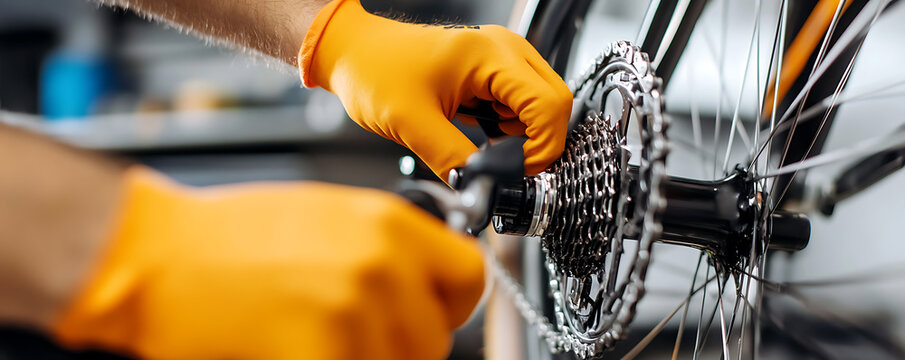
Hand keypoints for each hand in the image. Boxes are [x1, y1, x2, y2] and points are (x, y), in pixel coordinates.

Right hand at [52, 167, 484, 359]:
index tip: (428, 314)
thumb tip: (422, 284)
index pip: (470, 279)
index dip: (447, 305)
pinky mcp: (318, 353)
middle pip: (434, 339)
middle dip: (399, 346)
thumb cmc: (230, 237)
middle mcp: (381, 264)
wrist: (157, 255)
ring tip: (313, 337)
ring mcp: (352, 312)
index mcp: (389, 224)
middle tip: (348, 332)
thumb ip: (387, 250)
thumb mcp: (330, 217)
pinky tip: (294, 350)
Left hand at [299, 0, 571, 179]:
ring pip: (540, 107)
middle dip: (539, 144)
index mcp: (490, 55)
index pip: (549, 105)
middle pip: (555, 103)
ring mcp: (500, 58)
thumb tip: (480, 190)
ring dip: (522, 137)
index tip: (518, 171)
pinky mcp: (492, 72)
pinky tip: (483, 138)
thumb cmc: (374, 71)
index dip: (543, 147)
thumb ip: (453, 160)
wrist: (353, 52)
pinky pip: (520, 105)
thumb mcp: (412, 124)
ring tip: (486, 150)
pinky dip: (510, 130)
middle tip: (508, 167)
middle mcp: (503, 50)